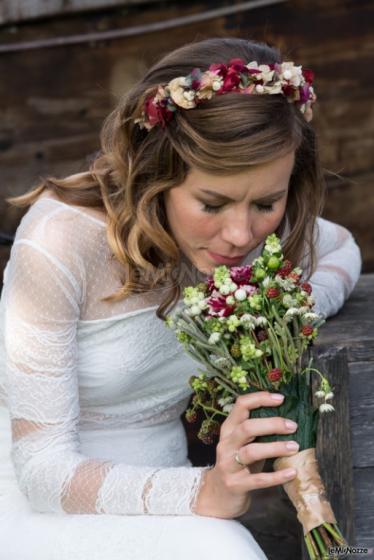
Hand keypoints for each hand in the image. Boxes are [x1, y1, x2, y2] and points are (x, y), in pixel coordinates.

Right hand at [193, 391, 298, 518]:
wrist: (218, 495)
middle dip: (272, 424)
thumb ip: (258, 431)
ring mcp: (228, 465)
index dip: (260, 399)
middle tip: (293, 426)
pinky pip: (258, 480)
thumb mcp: (243, 443)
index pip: (241, 405)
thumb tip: (289, 417)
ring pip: (251, 452)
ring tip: (294, 447)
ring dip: (275, 447)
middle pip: (247, 428)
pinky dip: (276, 476)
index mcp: (228, 429)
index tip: (281, 399)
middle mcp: (226, 444)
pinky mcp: (236, 485)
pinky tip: (292, 472)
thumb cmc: (238, 464)